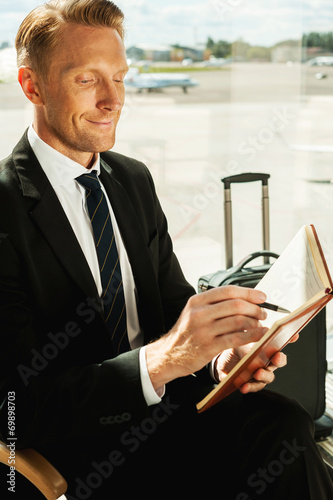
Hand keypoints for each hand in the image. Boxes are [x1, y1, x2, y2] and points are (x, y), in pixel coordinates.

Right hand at [145, 285, 267, 390]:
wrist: (169, 354)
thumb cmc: (187, 333)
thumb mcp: (194, 312)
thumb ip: (214, 304)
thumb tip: (244, 298)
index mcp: (197, 301)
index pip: (227, 291)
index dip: (248, 292)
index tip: (261, 296)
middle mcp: (199, 313)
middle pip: (235, 305)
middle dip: (254, 308)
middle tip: (262, 313)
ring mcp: (204, 330)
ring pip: (238, 321)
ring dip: (255, 322)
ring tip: (260, 325)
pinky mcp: (209, 347)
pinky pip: (237, 338)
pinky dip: (253, 335)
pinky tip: (260, 335)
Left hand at [214, 333, 298, 393]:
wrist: (224, 360)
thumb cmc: (237, 345)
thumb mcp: (241, 335)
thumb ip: (249, 330)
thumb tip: (254, 319)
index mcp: (268, 346)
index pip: (282, 341)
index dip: (290, 338)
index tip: (294, 334)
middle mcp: (268, 360)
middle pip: (279, 361)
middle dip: (279, 359)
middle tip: (276, 356)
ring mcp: (262, 373)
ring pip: (268, 376)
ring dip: (264, 374)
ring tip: (257, 372)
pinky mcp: (251, 383)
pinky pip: (253, 387)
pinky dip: (250, 387)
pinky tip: (244, 386)